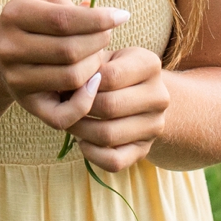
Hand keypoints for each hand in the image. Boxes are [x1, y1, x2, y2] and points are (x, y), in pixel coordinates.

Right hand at [0, 0, 130, 134]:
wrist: (0, 56)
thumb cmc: (36, 25)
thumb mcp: (48, 5)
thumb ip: (75, 9)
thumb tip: (111, 18)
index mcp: (15, 16)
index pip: (63, 19)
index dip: (98, 19)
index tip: (122, 16)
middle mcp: (10, 49)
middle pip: (69, 50)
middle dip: (98, 42)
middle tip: (106, 36)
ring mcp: (16, 80)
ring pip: (72, 77)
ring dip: (95, 66)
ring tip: (97, 55)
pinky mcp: (27, 105)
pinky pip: (62, 114)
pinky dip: (86, 101)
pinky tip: (96, 82)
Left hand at [69, 46, 168, 172]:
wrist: (139, 96)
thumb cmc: (111, 72)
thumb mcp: (105, 58)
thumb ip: (87, 65)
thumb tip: (62, 84)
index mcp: (150, 65)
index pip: (110, 76)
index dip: (83, 81)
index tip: (67, 82)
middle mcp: (159, 96)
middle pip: (109, 107)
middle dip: (79, 107)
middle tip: (61, 104)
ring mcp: (155, 126)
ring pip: (108, 135)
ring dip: (80, 130)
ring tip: (69, 120)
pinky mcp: (145, 150)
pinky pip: (114, 161)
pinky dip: (91, 154)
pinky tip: (82, 141)